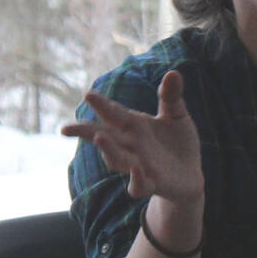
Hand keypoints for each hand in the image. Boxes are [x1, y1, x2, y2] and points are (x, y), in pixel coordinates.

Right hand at [59, 71, 203, 203]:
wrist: (191, 174)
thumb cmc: (177, 142)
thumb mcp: (176, 115)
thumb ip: (171, 96)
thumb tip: (173, 72)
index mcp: (133, 126)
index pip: (113, 113)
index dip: (101, 105)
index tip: (88, 95)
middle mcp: (130, 146)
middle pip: (103, 137)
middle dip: (84, 132)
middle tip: (65, 128)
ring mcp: (139, 166)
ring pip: (116, 160)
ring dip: (107, 150)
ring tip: (99, 137)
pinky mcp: (152, 183)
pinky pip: (139, 185)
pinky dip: (135, 178)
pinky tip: (135, 168)